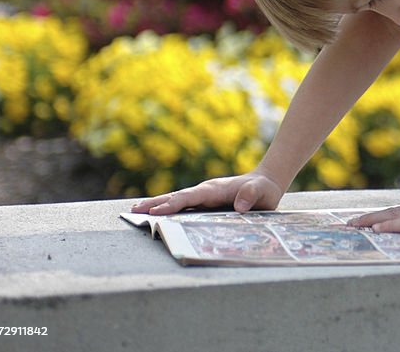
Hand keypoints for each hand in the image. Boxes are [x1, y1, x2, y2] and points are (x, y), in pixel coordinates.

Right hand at [129, 171, 283, 214]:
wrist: (265, 184)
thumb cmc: (263, 188)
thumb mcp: (262, 191)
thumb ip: (251, 196)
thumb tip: (239, 206)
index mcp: (215, 189)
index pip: (190, 197)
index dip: (173, 204)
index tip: (157, 211)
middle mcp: (205, 192)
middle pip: (177, 197)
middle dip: (156, 203)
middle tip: (134, 210)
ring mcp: (203, 197)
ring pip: (177, 201)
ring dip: (157, 206)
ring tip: (135, 211)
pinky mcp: (205, 204)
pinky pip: (184, 207)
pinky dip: (168, 210)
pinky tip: (155, 215)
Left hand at [348, 191, 399, 237]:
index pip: (398, 215)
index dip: (380, 218)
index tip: (364, 223)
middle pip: (389, 213)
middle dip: (367, 219)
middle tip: (348, 224)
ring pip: (391, 216)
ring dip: (369, 220)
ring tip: (352, 225)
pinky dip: (387, 225)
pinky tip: (374, 229)